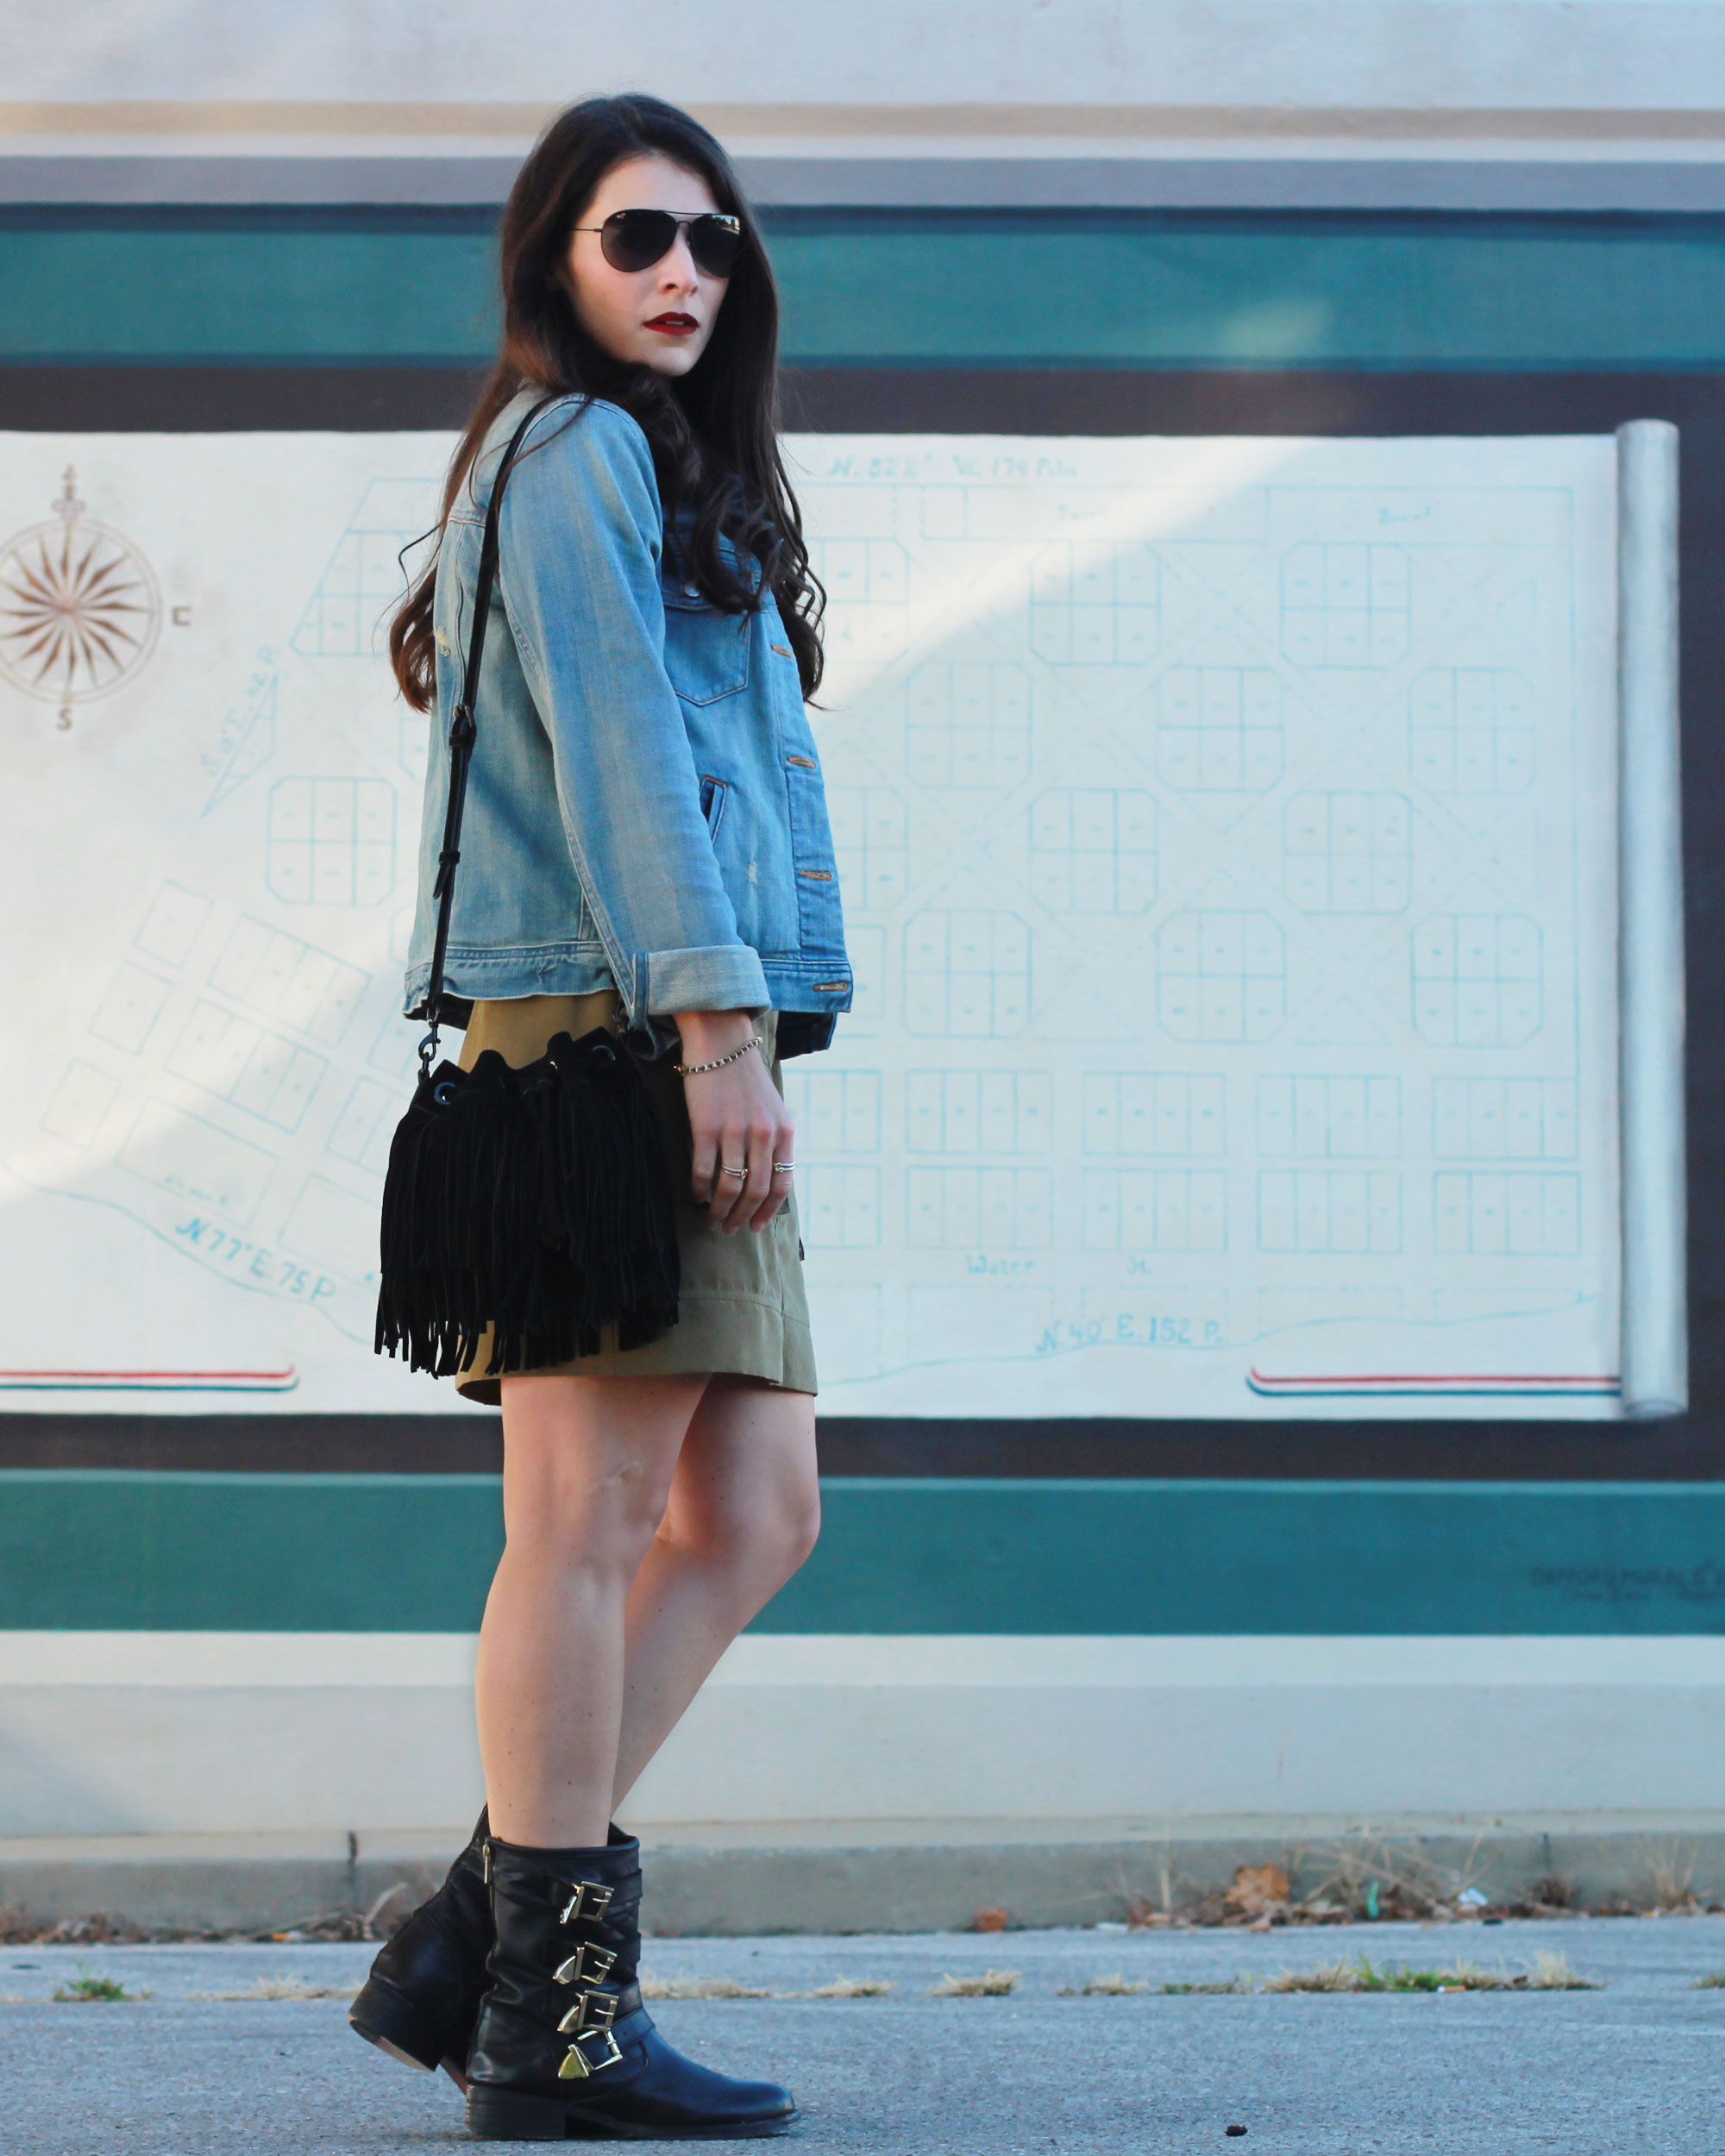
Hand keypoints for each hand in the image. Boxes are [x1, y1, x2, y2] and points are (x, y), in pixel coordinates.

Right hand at [675, 1009, 794, 1232]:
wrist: (721, 1042)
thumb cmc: (746, 1077)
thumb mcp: (773, 1108)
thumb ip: (774, 1141)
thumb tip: (767, 1179)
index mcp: (783, 1132)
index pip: (782, 1184)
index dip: (768, 1211)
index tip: (757, 1227)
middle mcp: (763, 1135)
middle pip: (755, 1192)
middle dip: (742, 1218)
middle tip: (729, 1229)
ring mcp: (734, 1132)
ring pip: (729, 1188)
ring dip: (720, 1211)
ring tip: (711, 1220)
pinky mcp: (705, 1127)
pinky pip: (703, 1171)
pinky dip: (698, 1190)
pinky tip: (695, 1196)